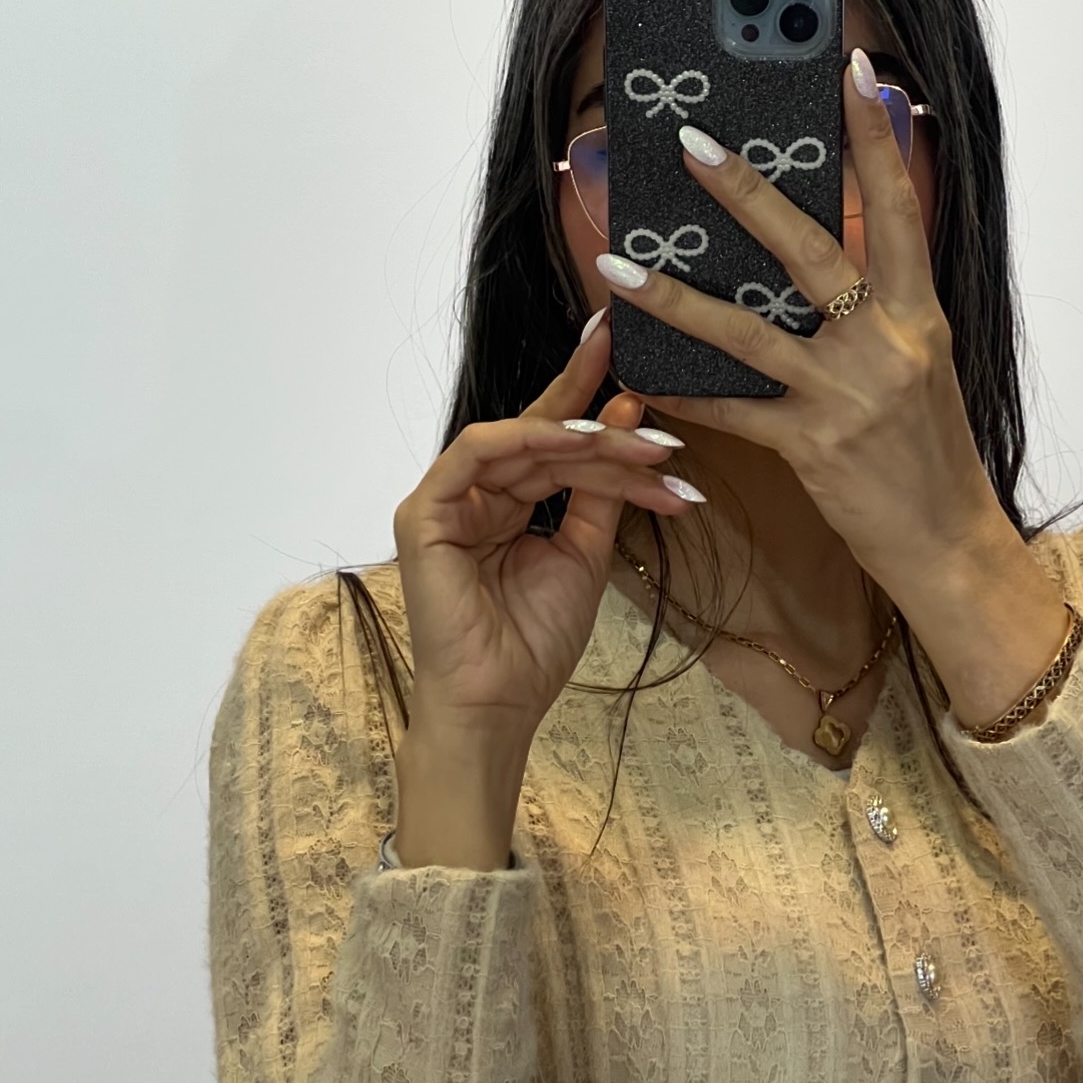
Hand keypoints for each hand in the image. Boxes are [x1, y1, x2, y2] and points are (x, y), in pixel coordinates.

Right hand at [392, 318, 702, 737]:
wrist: (498, 705)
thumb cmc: (534, 643)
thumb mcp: (585, 554)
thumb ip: (600, 491)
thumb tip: (626, 420)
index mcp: (505, 504)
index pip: (551, 443)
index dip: (589, 403)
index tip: (640, 377)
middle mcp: (473, 495)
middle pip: (542, 438)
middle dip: (605, 428)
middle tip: (659, 424)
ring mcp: (445, 500)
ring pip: (523, 442)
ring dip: (587, 440)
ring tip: (644, 447)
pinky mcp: (424, 511)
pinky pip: (477, 452)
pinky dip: (530, 440)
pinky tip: (580, 442)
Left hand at [594, 45, 1006, 594]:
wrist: (950, 543)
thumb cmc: (933, 455)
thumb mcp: (924, 366)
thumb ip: (884, 309)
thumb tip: (837, 254)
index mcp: (919, 313)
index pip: (898, 209)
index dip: (876, 139)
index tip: (853, 72)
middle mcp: (886, 342)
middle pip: (810, 249)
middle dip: (747, 193)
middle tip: (692, 143)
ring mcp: (847, 394)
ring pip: (749, 331)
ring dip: (676, 297)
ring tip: (618, 266)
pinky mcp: (814, 447)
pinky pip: (733, 412)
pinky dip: (684, 395)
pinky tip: (639, 377)